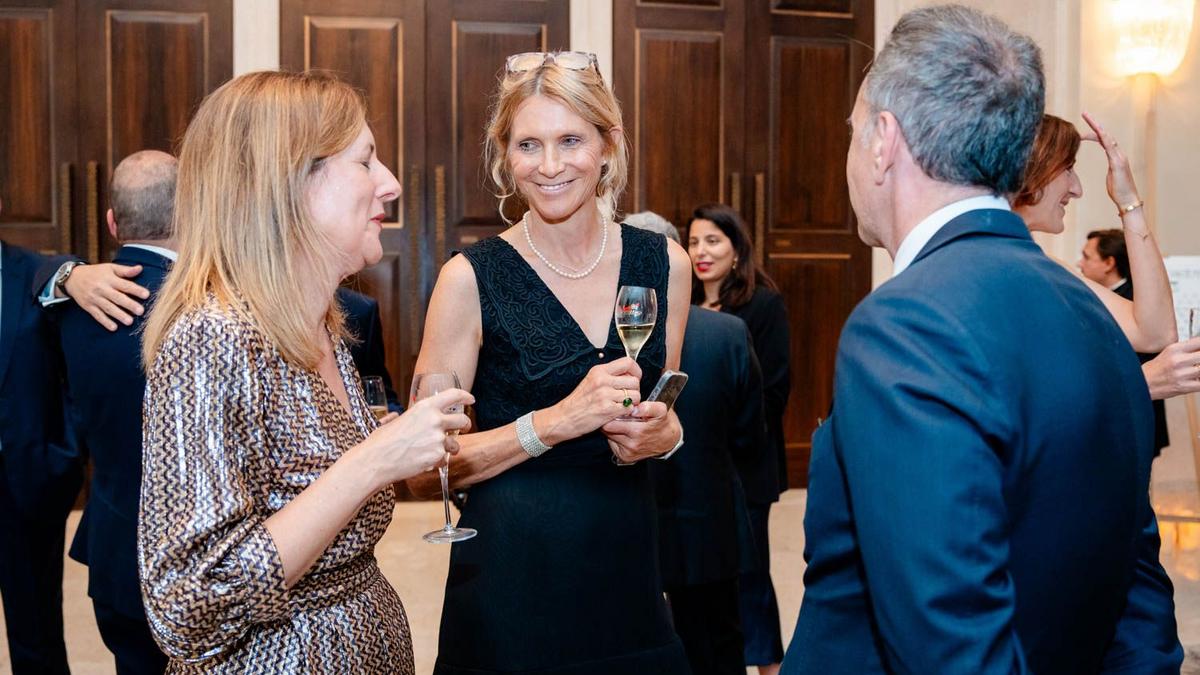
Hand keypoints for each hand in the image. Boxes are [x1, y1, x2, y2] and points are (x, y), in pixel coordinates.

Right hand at [64, 263, 149, 330]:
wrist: (72, 278)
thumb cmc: (96, 273)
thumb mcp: (110, 268)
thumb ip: (125, 270)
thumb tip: (140, 268)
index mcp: (109, 279)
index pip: (124, 285)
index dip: (135, 290)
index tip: (146, 295)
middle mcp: (102, 289)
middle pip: (117, 298)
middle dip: (129, 304)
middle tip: (141, 311)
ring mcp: (94, 299)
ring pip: (108, 308)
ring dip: (119, 315)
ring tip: (130, 322)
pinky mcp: (88, 307)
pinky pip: (97, 315)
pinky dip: (105, 322)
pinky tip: (114, 328)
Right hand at [354, 388, 473, 486]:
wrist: (376, 460)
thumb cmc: (381, 441)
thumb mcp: (397, 419)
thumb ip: (411, 417)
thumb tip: (405, 416)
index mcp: (425, 407)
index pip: (453, 395)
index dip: (465, 396)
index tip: (471, 399)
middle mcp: (435, 420)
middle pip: (463, 420)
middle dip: (466, 425)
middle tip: (464, 428)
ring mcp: (438, 438)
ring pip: (455, 444)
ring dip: (450, 448)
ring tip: (434, 451)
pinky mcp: (437, 456)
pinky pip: (444, 458)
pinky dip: (437, 461)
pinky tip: (423, 461)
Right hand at [546, 358, 643, 439]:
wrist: (565, 417)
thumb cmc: (578, 402)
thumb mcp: (591, 380)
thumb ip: (609, 376)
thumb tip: (629, 375)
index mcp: (599, 371)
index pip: (628, 362)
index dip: (636, 371)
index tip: (635, 378)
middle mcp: (603, 380)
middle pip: (635, 381)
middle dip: (635, 390)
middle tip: (628, 396)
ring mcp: (605, 395)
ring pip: (635, 395)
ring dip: (633, 402)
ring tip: (623, 405)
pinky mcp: (607, 409)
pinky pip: (629, 408)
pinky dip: (627, 412)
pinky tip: (619, 413)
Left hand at [602, 402, 678, 462]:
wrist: (669, 440)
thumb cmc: (662, 422)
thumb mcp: (661, 410)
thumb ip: (649, 407)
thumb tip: (635, 409)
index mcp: (639, 431)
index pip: (610, 423)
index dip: (612, 413)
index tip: (617, 409)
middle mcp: (633, 444)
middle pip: (607, 429)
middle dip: (611, 420)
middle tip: (618, 415)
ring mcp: (629, 452)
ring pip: (609, 436)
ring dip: (613, 429)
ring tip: (623, 423)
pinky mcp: (626, 457)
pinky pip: (613, 444)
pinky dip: (616, 437)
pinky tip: (625, 433)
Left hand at [1080, 111, 1139, 208]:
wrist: (1128, 201)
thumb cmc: (1119, 192)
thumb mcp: (1110, 178)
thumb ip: (1109, 170)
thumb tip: (1109, 169)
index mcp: (1115, 157)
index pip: (1103, 140)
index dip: (1093, 133)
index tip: (1081, 129)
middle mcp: (1119, 154)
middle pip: (1105, 134)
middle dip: (1094, 124)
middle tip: (1084, 113)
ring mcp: (1119, 158)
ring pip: (1107, 137)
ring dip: (1097, 126)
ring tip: (1087, 117)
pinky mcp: (1118, 163)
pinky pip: (1111, 148)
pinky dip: (1104, 138)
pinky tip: (1098, 131)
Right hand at [1142, 338, 1199, 399]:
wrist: (1142, 384)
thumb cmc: (1154, 370)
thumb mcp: (1168, 352)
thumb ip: (1186, 349)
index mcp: (1174, 349)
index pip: (1199, 342)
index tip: (1199, 350)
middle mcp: (1178, 360)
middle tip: (1196, 362)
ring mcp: (1181, 374)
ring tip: (1195, 371)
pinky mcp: (1183, 387)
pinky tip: (1195, 380)